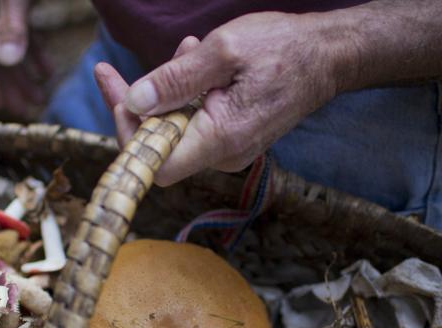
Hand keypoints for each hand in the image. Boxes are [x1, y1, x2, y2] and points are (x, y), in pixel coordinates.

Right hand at [0, 0, 52, 121]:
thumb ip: (10, 25)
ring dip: (23, 76)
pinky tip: (47, 72)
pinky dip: (33, 53)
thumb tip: (8, 60)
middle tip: (25, 113)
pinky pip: (20, 32)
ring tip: (40, 99)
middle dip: (8, 88)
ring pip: (7, 49)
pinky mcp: (12, 0)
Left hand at [95, 12, 345, 185]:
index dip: (131, 137)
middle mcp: (222, 156)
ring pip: (174, 134)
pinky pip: (192, 127)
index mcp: (220, 139)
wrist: (327, 59)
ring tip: (184, 51)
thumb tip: (134, 102)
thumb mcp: (224, 51)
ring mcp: (227, 151)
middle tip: (114, 72)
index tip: (119, 99)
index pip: (157, 164)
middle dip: (137, 109)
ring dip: (164, 96)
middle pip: (159, 149)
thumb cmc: (282, 49)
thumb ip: (176, 79)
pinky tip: (195, 65)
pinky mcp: (230, 141)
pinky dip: (184, 99)